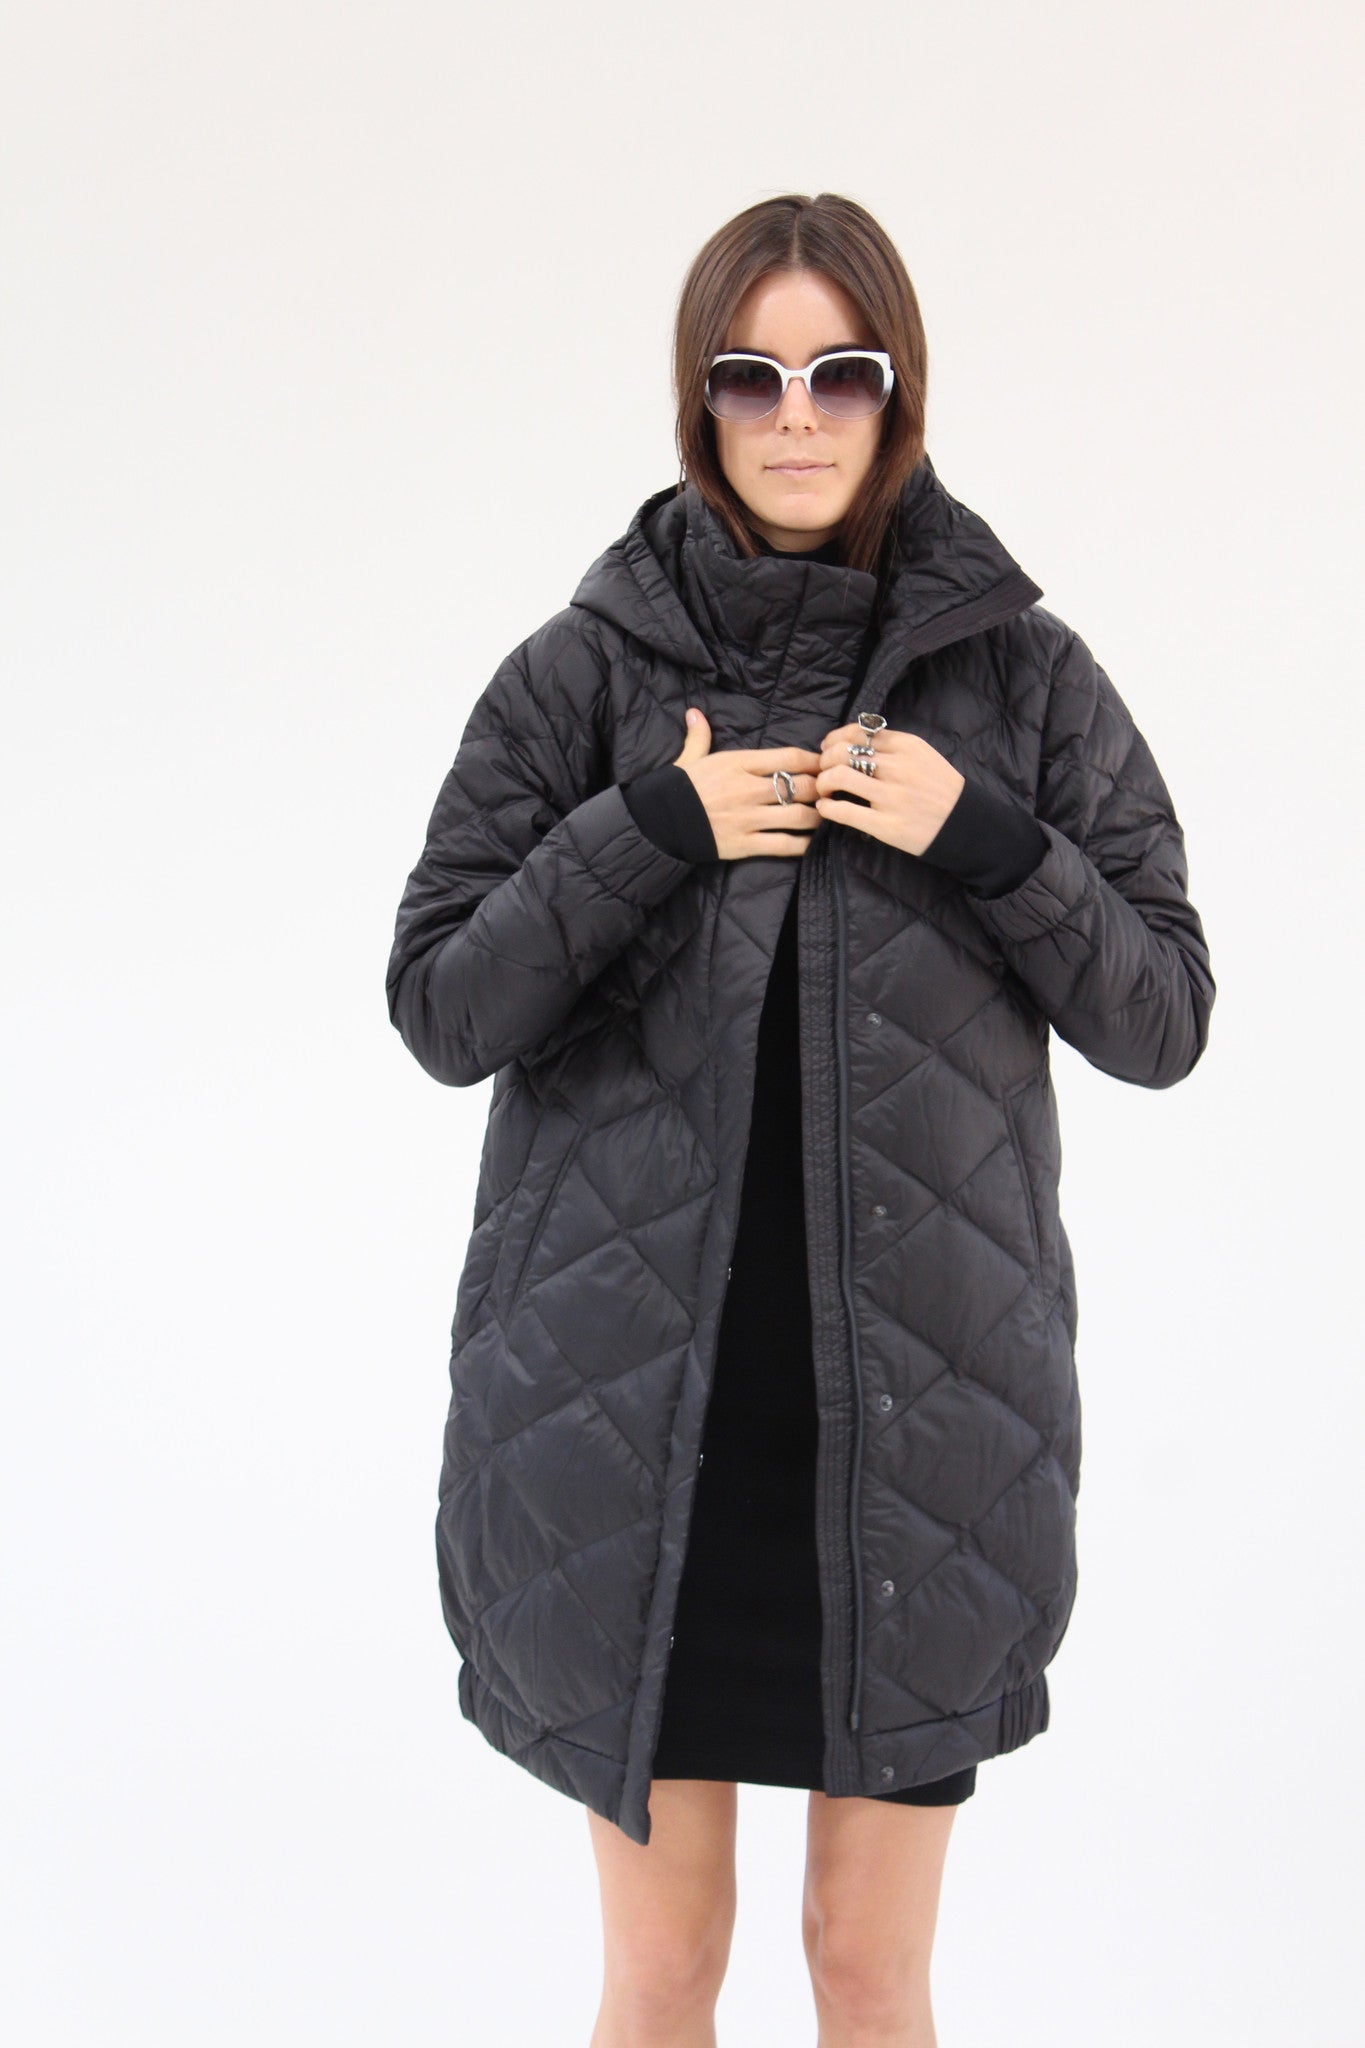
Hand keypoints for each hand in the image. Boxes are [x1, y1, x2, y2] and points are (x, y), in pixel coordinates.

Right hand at [673, 708, 820, 860]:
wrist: (658, 822)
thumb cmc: (676, 789)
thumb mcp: (690, 758)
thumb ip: (699, 736)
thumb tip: (694, 713)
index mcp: (739, 764)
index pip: (789, 757)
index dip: (813, 760)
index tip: (822, 763)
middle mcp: (748, 790)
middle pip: (802, 786)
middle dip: (821, 788)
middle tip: (828, 791)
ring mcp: (749, 819)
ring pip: (799, 816)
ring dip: (817, 816)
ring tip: (824, 815)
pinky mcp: (745, 845)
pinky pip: (785, 845)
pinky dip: (804, 844)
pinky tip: (811, 841)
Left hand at [813, 723, 964, 856]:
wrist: (964, 823)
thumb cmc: (940, 789)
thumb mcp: (923, 755)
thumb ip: (893, 745)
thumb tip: (853, 739)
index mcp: (906, 746)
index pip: (857, 733)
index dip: (835, 740)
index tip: (828, 749)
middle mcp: (898, 768)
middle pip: (842, 752)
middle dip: (824, 761)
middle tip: (823, 772)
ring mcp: (891, 797)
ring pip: (839, 776)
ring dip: (823, 782)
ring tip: (824, 790)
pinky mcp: (886, 825)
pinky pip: (844, 811)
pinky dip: (827, 808)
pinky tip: (827, 809)